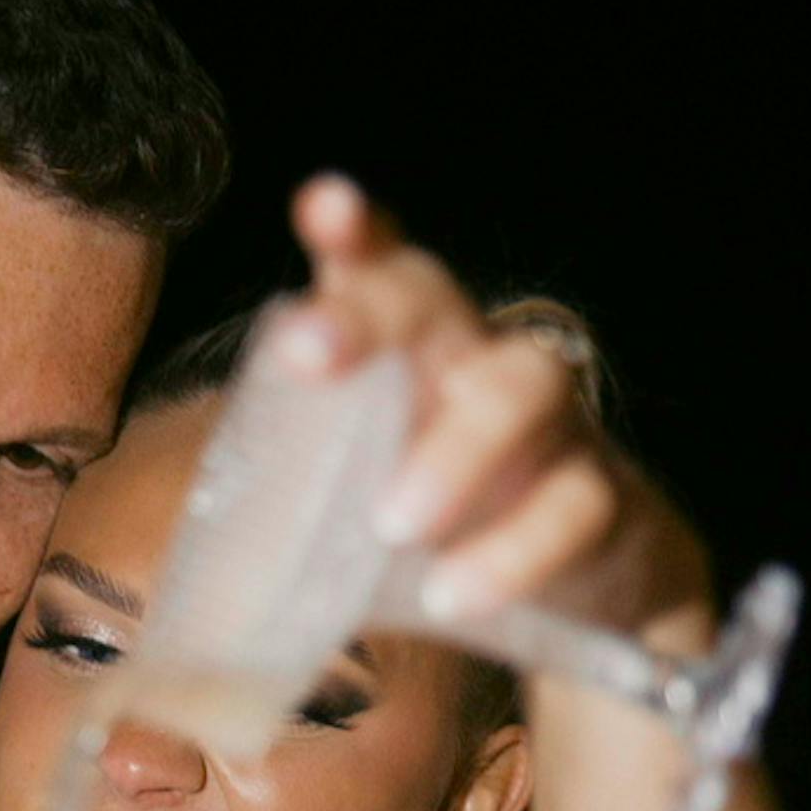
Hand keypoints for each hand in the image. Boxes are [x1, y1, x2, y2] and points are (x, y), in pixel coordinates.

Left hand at [280, 177, 713, 652]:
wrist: (592, 600)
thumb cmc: (451, 540)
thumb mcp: (365, 526)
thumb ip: (305, 529)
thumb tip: (209, 603)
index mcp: (409, 363)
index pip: (381, 277)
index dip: (355, 236)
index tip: (322, 207)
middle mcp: (479, 366)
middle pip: (436, 302)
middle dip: (367, 315)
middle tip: (304, 351)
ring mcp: (552, 428)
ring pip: (521, 389)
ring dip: (454, 450)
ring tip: (392, 525)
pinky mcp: (601, 502)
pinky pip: (572, 506)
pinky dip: (511, 552)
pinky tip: (455, 596)